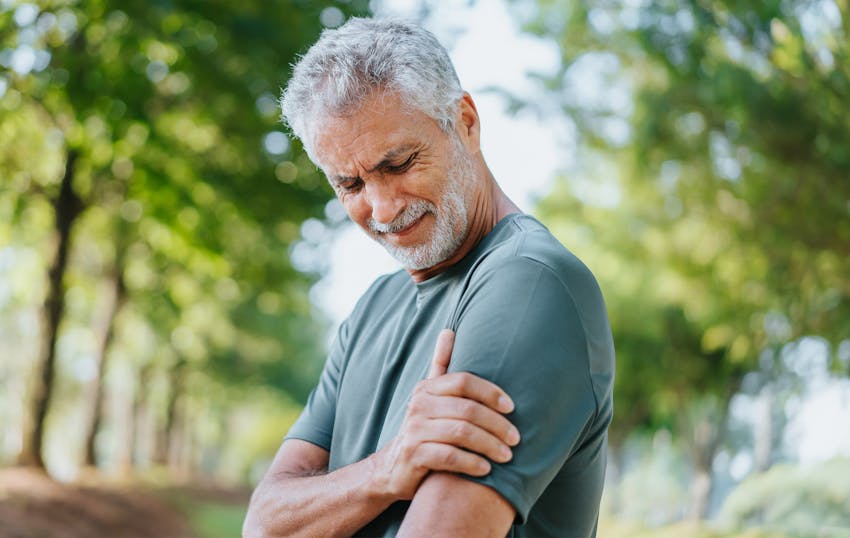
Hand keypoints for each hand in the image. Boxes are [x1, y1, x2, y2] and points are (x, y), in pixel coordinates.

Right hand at [370, 329, 519, 500]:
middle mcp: (419, 405)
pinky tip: (486, 468)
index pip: (464, 381)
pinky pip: (449, 457)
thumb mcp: (429, 395)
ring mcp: (415, 430)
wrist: (393, 467)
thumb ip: (441, 364)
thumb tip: (448, 331)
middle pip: (467, 409)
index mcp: (428, 388)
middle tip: (515, 439)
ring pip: (461, 433)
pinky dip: (471, 463)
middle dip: (496, 425)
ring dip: (489, 445)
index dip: (490, 392)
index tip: (512, 408)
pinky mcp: (414, 456)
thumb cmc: (423, 427)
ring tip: (506, 456)